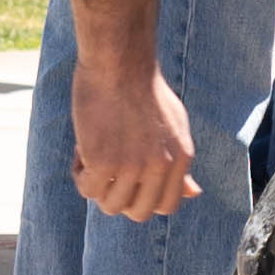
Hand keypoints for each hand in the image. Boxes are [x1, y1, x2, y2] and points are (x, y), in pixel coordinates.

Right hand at [73, 51, 201, 223]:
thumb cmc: (144, 90)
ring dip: (98, 184)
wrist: (119, 62)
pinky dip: (80, 174)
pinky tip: (82, 148)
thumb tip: (195, 194)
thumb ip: (180, 163)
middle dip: (120, 196)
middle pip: (138, 212)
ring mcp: (132, 166)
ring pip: (110, 205)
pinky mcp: (103, 162)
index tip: (130, 179)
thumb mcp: (174, 126)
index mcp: (182, 156)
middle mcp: (161, 165)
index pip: (167, 205)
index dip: (145, 198)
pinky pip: (87, 190)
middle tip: (109, 169)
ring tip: (95, 152)